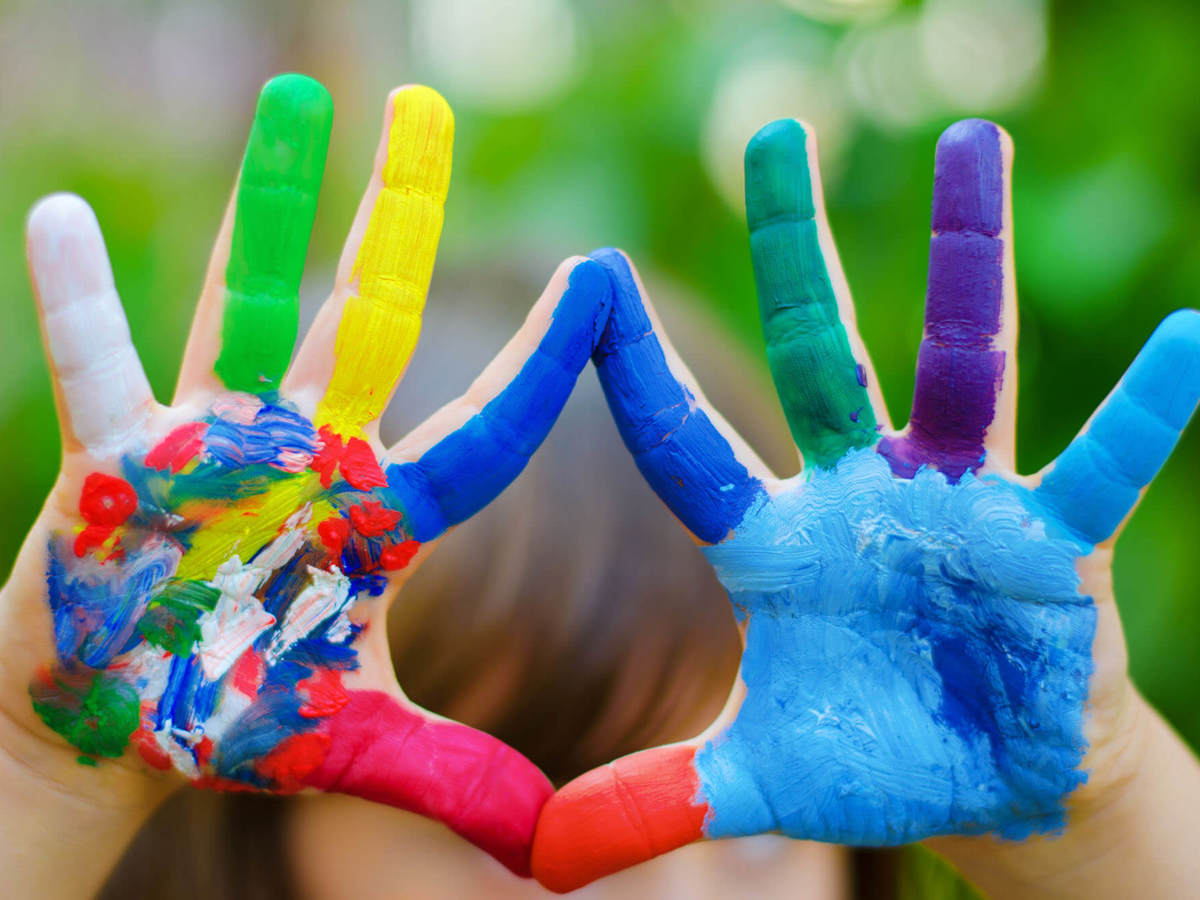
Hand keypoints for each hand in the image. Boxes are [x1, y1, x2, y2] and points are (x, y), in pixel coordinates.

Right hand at [0, 73, 609, 884]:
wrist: (119, 727)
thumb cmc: (232, 718)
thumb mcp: (351, 744)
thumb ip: (450, 778)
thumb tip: (551, 846)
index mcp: (379, 512)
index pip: (485, 426)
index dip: (541, 360)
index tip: (600, 276)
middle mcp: (306, 452)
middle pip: (366, 314)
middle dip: (397, 215)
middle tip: (434, 105)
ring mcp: (210, 442)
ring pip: (243, 302)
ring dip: (266, 204)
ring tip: (292, 100)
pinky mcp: (112, 458)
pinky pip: (94, 365)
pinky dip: (78, 298)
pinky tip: (59, 212)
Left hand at [531, 118, 1199, 892]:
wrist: (984, 782)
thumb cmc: (871, 761)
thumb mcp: (757, 782)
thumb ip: (653, 802)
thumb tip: (539, 860)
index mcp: (774, 540)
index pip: (687, 442)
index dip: (635, 374)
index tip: (588, 281)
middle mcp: (859, 491)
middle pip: (816, 349)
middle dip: (789, 247)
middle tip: (767, 132)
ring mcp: (959, 499)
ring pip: (961, 362)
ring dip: (967, 258)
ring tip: (972, 143)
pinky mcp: (1055, 536)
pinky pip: (1106, 461)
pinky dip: (1147, 409)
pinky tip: (1194, 335)